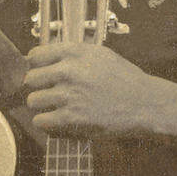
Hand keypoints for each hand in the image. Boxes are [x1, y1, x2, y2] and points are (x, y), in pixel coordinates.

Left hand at [25, 42, 168, 138]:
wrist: (146, 103)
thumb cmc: (123, 79)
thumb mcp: (99, 55)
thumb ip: (70, 54)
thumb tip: (38, 57)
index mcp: (75, 53)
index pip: (34, 56)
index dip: (37, 67)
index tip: (44, 74)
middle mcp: (70, 71)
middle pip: (30, 78)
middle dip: (39, 87)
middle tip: (51, 93)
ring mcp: (70, 95)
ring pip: (32, 100)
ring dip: (41, 106)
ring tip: (55, 107)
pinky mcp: (72, 117)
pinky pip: (40, 120)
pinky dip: (45, 122)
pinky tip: (56, 120)